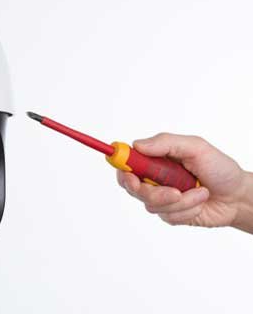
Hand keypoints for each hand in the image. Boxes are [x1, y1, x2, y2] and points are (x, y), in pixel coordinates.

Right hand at [117, 133, 252, 232]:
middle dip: (152, 192)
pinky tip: (199, 202)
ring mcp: (160, 197)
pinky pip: (167, 216)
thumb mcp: (195, 147)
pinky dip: (186, 210)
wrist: (238, 196)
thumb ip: (165, 143)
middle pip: (132, 187)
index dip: (122, 167)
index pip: (127, 163)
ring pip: (151, 204)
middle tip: (173, 191)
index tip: (129, 174)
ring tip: (200, 192)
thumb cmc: (219, 168)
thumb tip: (137, 145)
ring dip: (180, 201)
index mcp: (155, 159)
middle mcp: (153, 178)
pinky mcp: (169, 214)